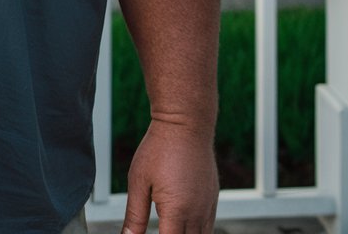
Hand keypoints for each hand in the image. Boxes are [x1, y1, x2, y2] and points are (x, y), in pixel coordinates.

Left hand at [121, 118, 218, 233]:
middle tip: (158, 228)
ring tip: (167, 228)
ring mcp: (208, 208)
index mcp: (176, 212)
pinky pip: (208, 228)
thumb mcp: (139, 181)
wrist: (186, 124)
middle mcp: (197, 214)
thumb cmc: (159, 148)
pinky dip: (196, 233)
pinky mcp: (213, 200)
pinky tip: (182, 227)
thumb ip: (134, 215)